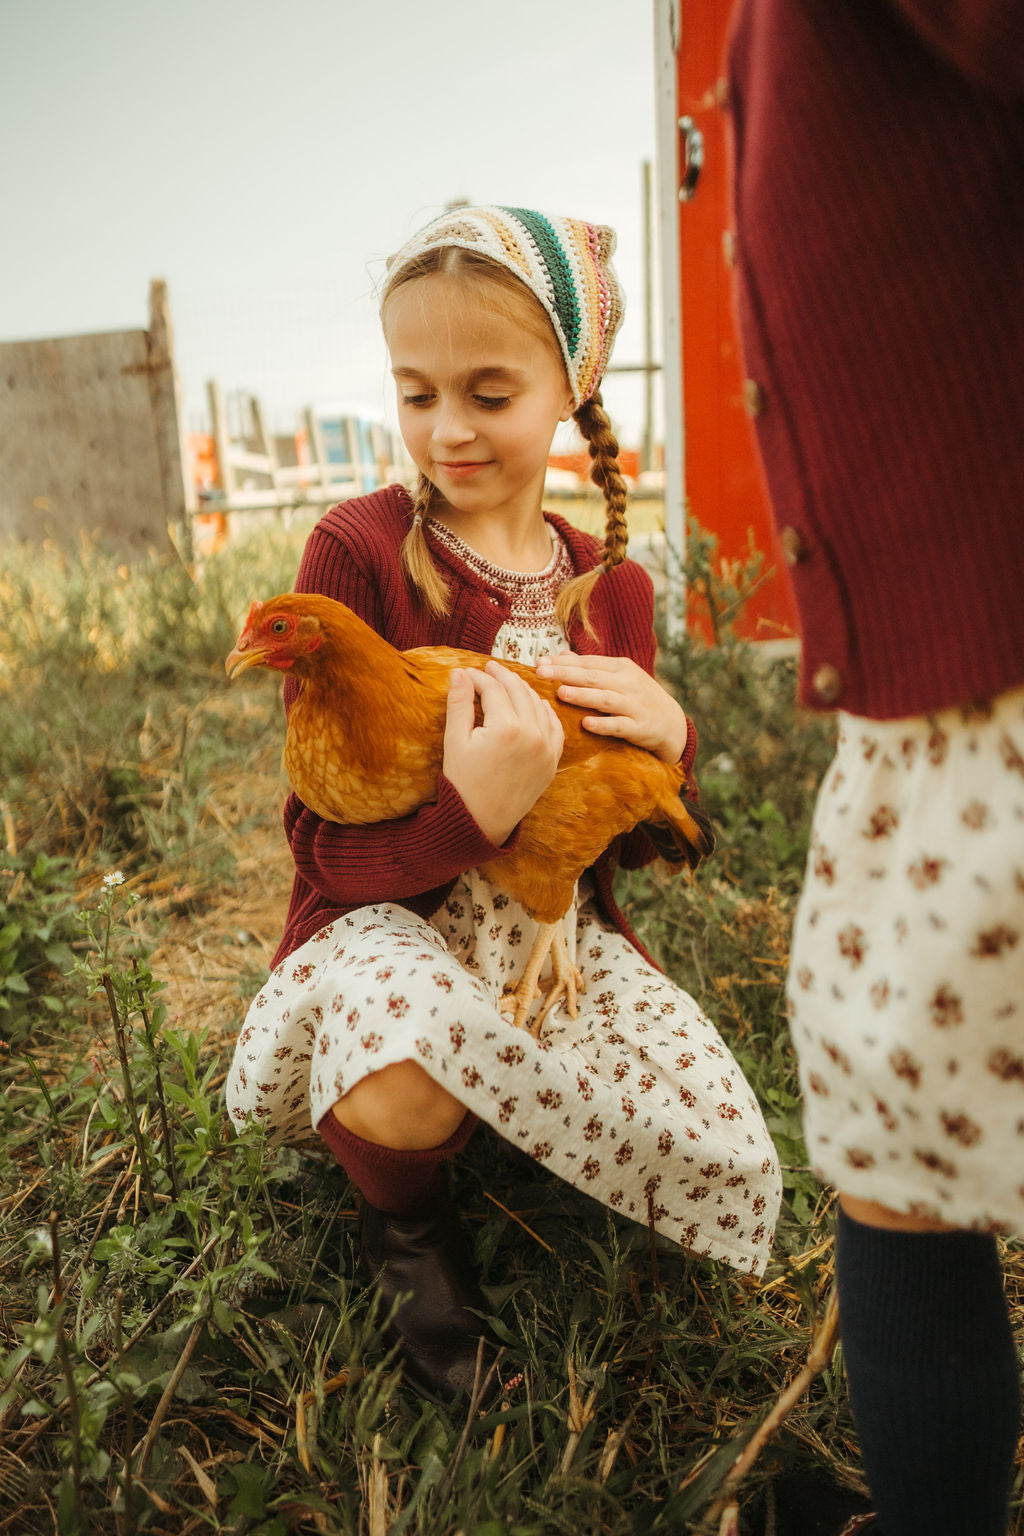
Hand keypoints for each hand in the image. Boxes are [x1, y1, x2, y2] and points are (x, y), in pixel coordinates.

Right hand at [443, 662, 564, 844]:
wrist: (480, 821)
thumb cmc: (462, 782)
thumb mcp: (455, 741)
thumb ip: (458, 704)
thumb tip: (460, 673)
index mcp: (507, 728)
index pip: (494, 689)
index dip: (479, 678)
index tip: (467, 673)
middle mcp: (533, 735)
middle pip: (519, 692)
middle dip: (502, 677)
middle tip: (489, 669)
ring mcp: (546, 749)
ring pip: (539, 705)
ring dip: (524, 690)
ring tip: (508, 684)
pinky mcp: (552, 762)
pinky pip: (555, 728)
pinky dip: (545, 712)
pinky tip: (535, 704)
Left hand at [534, 651, 687, 762]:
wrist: (672, 724)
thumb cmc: (638, 699)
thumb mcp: (619, 677)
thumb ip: (591, 667)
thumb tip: (561, 655)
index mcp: (621, 668)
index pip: (589, 662)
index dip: (564, 662)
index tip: (540, 662)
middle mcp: (629, 683)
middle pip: (593, 677)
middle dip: (566, 674)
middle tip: (541, 673)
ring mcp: (635, 705)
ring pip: (606, 699)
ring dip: (583, 696)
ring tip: (561, 693)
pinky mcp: (640, 727)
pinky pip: (620, 725)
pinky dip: (604, 724)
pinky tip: (586, 724)